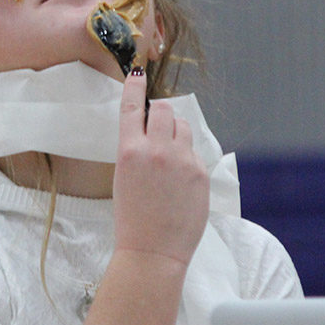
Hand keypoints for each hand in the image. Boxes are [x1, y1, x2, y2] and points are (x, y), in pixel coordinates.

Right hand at [112, 67, 208, 265]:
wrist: (152, 252)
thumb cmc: (133, 219)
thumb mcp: (124, 178)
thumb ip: (138, 151)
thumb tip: (153, 132)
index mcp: (130, 151)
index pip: (132, 107)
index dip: (134, 86)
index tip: (138, 72)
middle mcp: (157, 150)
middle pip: (164, 109)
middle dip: (161, 112)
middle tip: (158, 123)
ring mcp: (181, 160)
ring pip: (183, 126)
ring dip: (176, 130)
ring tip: (169, 154)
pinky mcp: (200, 172)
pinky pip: (194, 152)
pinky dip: (187, 158)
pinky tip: (180, 180)